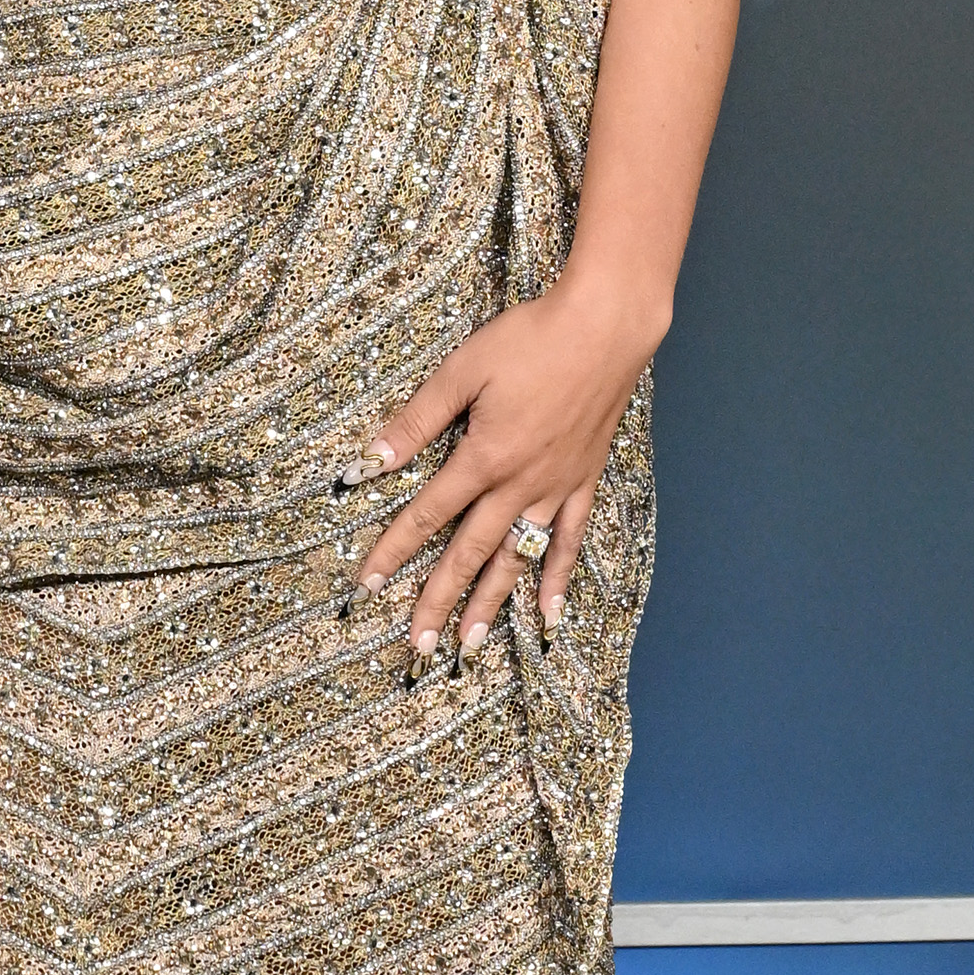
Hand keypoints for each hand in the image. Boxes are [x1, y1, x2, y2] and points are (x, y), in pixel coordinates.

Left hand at [349, 275, 655, 657]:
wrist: (607, 327)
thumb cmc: (532, 339)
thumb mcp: (463, 369)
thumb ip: (417, 419)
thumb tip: (372, 459)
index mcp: (483, 458)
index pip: (426, 516)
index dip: (393, 552)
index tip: (367, 586)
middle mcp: (518, 485)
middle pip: (468, 554)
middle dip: (438, 601)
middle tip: (416, 647)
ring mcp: (554, 488)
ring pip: (516, 558)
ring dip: (490, 603)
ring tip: (468, 644)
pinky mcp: (583, 481)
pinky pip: (568, 541)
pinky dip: (556, 578)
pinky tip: (548, 613)